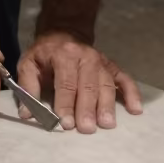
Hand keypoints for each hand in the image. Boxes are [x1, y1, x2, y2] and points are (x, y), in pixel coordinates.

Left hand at [16, 32, 142, 132]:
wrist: (63, 34)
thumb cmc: (44, 54)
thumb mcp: (28, 64)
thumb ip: (27, 87)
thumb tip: (27, 114)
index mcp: (64, 55)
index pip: (66, 83)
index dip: (66, 104)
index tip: (66, 123)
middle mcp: (86, 57)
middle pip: (88, 85)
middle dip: (87, 108)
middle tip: (87, 128)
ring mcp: (102, 62)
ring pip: (106, 85)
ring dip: (107, 105)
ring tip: (107, 124)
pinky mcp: (112, 67)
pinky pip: (124, 79)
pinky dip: (132, 93)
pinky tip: (136, 109)